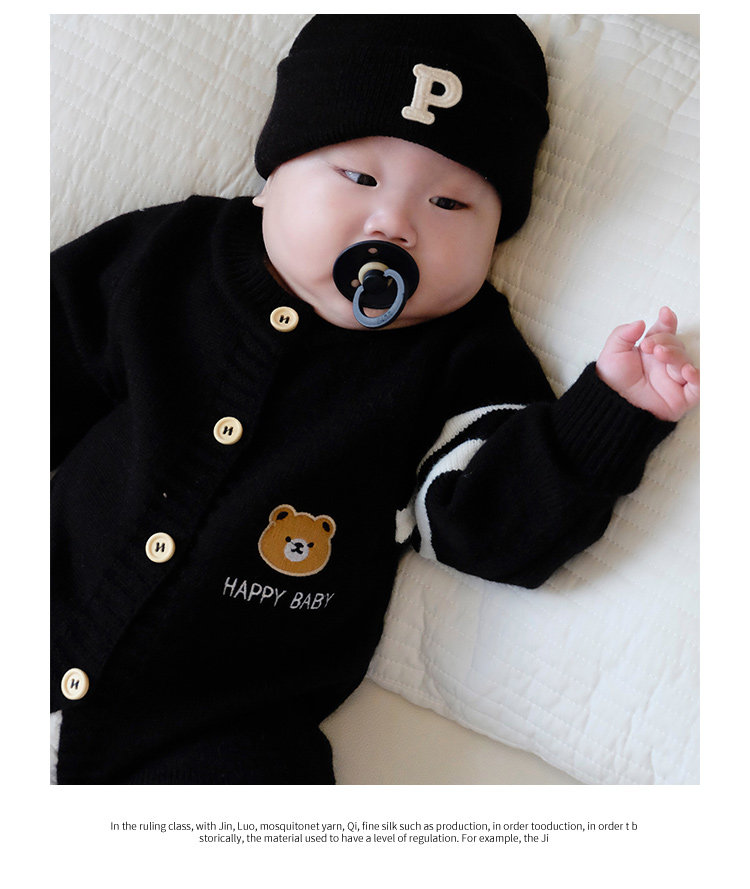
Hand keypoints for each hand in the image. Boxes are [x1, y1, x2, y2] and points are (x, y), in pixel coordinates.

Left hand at [596, 306, 699, 421]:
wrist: (610, 406)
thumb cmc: (611, 381)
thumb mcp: (612, 353)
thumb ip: (624, 334)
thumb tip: (640, 322)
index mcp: (649, 352)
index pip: (665, 333)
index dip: (667, 322)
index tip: (664, 313)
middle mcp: (663, 364)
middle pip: (676, 345)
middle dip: (666, 341)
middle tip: (649, 346)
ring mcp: (673, 380)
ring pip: (686, 362)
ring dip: (676, 355)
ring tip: (660, 354)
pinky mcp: (681, 398)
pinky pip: (697, 387)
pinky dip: (696, 377)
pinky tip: (686, 371)